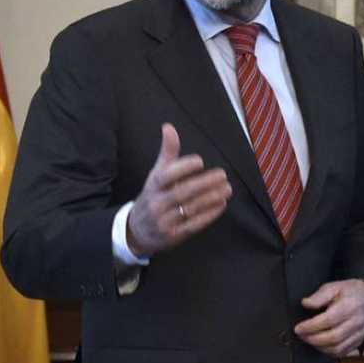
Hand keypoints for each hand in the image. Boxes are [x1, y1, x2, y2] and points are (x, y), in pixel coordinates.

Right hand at [127, 123, 231, 256]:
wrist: (136, 231)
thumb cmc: (153, 196)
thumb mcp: (156, 175)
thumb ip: (167, 153)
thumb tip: (168, 127)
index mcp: (152, 186)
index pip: (166, 175)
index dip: (182, 167)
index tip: (200, 161)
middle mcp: (156, 203)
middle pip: (181, 192)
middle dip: (204, 183)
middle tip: (222, 175)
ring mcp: (164, 221)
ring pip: (190, 208)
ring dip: (211, 198)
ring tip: (227, 188)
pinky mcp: (174, 235)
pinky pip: (194, 224)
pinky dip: (209, 214)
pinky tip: (222, 204)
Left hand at [294, 279, 363, 356]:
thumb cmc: (349, 292)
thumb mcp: (333, 287)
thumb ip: (318, 296)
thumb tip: (305, 303)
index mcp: (349, 306)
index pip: (328, 320)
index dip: (310, 326)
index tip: (298, 328)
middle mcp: (356, 321)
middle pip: (333, 337)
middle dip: (312, 339)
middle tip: (301, 335)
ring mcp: (359, 333)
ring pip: (337, 348)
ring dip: (319, 347)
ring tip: (309, 339)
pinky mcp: (358, 341)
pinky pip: (342, 352)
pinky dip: (328, 352)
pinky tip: (320, 344)